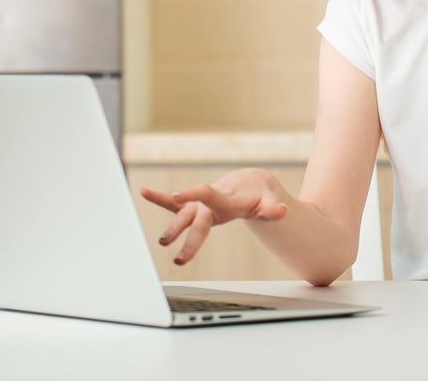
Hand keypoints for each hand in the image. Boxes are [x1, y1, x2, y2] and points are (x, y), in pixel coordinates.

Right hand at [139, 168, 288, 264]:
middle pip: (194, 215)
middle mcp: (210, 201)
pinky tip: (143, 192)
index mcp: (227, 199)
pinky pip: (176, 205)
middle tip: (168, 244)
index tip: (178, 195)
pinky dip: (160, 198)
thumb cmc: (261, 195)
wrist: (252, 182)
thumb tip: (283, 212)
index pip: (208, 196)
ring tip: (156, 237)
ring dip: (169, 222)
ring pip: (181, 212)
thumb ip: (274, 208)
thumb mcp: (270, 202)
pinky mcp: (196, 207)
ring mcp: (201, 204)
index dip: (193, 195)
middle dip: (181, 230)